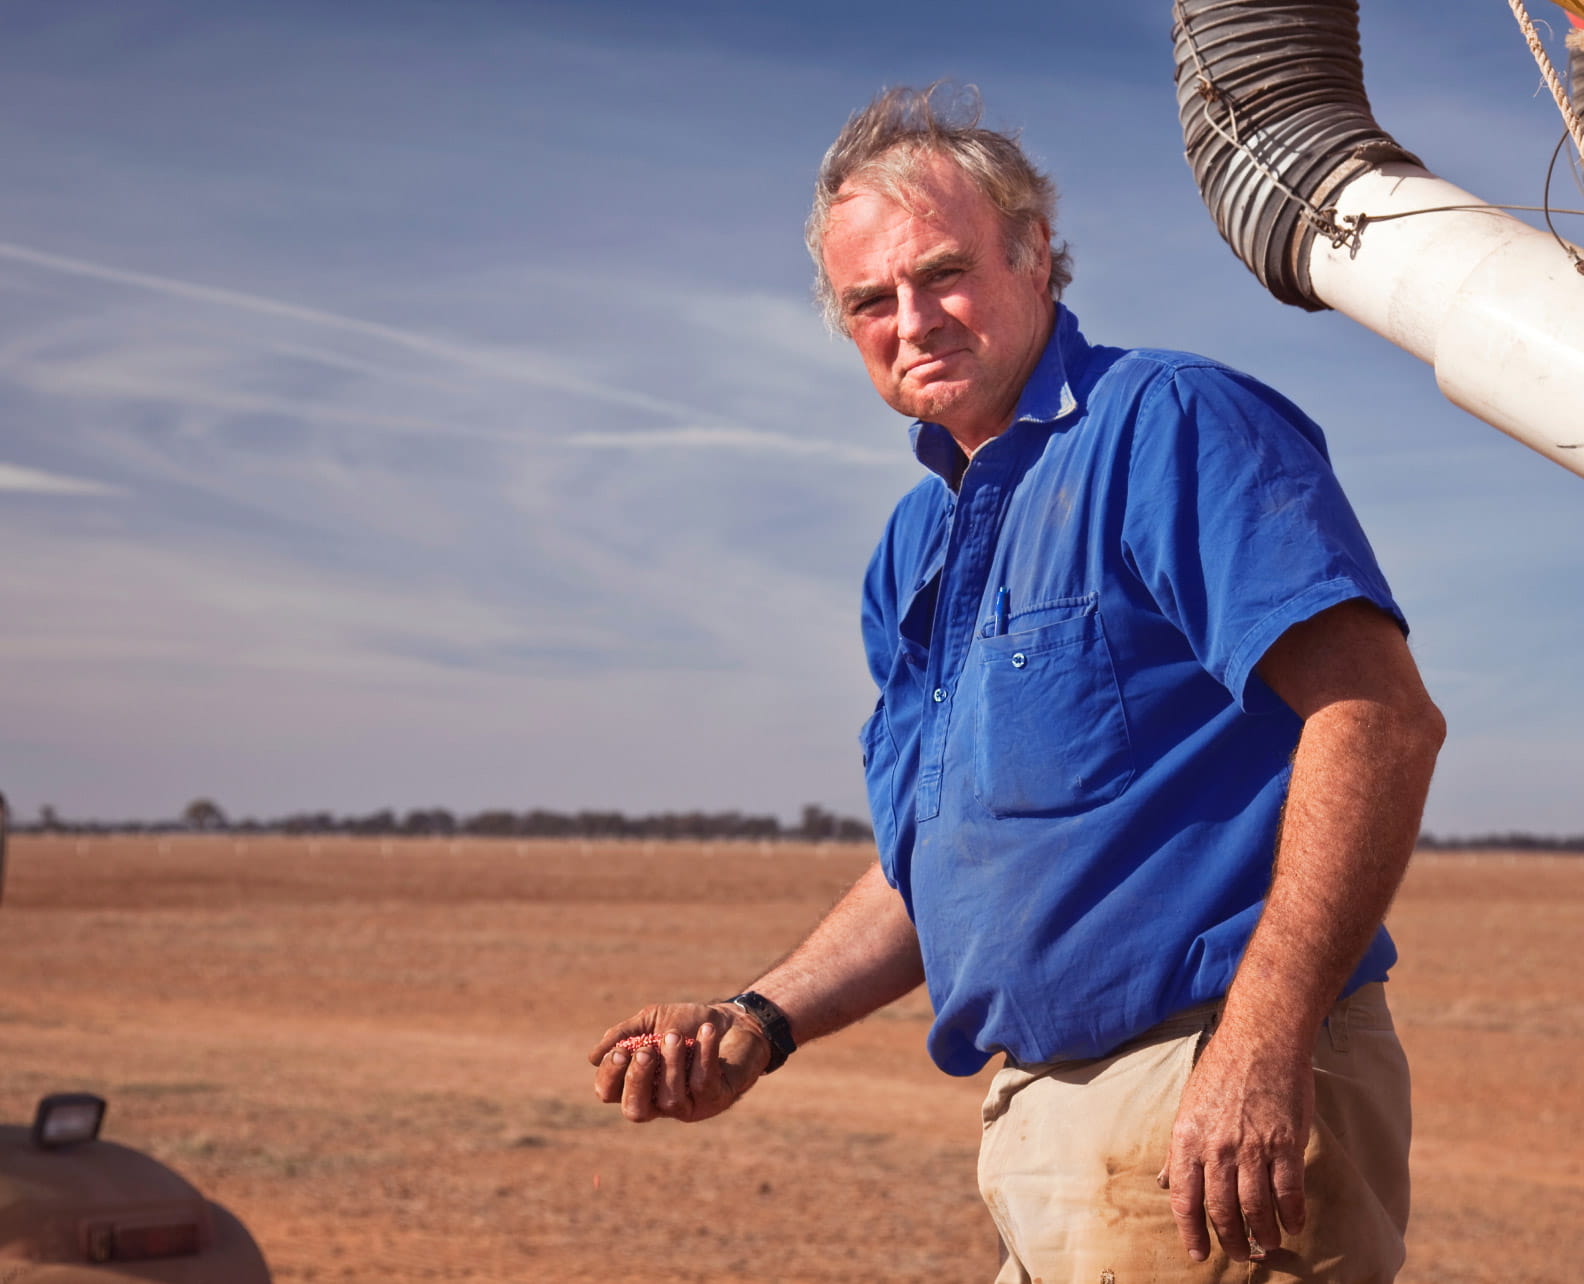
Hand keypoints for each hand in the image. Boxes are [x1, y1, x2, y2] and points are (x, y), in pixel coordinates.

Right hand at [589, 1001, 771, 1122]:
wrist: (734, 1021)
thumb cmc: (690, 1023)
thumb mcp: (652, 1020)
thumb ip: (623, 1034)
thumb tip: (593, 1058)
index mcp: (639, 1082)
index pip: (610, 1093)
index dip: (610, 1076)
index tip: (620, 1051)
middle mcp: (659, 1101)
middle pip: (635, 1110)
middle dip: (636, 1081)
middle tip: (645, 1050)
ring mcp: (689, 1105)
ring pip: (670, 1099)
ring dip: (671, 1064)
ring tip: (676, 1035)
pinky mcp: (716, 1099)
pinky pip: (703, 1083)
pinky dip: (704, 1054)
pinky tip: (707, 1031)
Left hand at [1158, 1023, 1312, 1262]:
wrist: (1261, 1040)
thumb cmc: (1222, 1070)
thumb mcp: (1189, 1106)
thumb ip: (1181, 1148)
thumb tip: (1167, 1182)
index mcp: (1187, 1138)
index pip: (1184, 1199)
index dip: (1190, 1232)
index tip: (1197, 1253)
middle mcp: (1217, 1148)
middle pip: (1220, 1210)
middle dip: (1229, 1239)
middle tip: (1238, 1254)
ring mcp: (1252, 1147)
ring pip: (1255, 1207)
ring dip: (1262, 1233)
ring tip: (1266, 1245)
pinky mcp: (1285, 1143)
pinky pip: (1287, 1191)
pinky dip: (1291, 1214)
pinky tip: (1292, 1224)